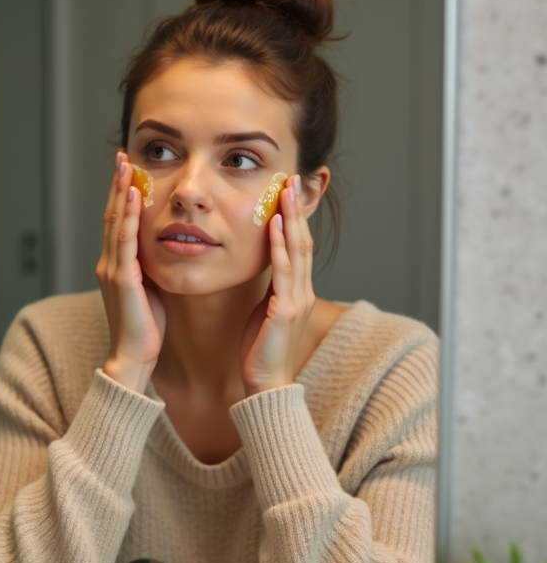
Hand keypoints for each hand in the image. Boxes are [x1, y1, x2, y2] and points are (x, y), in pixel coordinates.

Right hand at [97, 151, 165, 392]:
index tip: (127, 170)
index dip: (120, 194)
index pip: (116, 222)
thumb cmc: (145, 328)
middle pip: (111, 214)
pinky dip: (127, 215)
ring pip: (114, 221)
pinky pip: (124, 240)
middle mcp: (108, 264)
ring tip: (125, 164)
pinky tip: (132, 195)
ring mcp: (112, 270)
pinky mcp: (122, 279)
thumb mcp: (149, 291)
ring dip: (119, 190)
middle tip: (121, 155)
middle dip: (116, 183)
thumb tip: (162, 251)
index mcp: (115, 266)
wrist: (132, 357)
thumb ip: (149, 269)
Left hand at [241, 175, 315, 395]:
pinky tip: (274, 225)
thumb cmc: (260, 350)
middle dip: (297, 209)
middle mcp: (302, 290)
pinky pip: (284, 271)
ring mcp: (296, 299)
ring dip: (291, 218)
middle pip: (303, 240)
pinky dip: (280, 246)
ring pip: (297, 250)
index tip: (288, 191)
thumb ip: (269, 289)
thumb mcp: (265, 311)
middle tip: (292, 179)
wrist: (266, 383)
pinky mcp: (285, 310)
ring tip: (286, 191)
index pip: (298, 246)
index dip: (294, 218)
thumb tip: (264, 270)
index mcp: (296, 290)